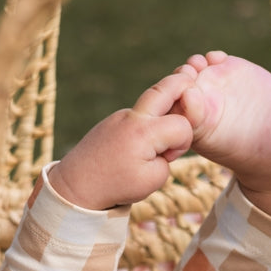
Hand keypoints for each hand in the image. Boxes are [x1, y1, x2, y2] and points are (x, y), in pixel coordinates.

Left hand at [47, 69, 194, 210]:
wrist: (77, 184)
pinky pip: (140, 113)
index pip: (182, 125)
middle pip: (166, 87)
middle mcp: (132, 117)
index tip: (169, 157)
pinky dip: (150, 120)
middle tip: (194, 84)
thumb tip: (166, 143)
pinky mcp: (114, 120)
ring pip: (152, 99)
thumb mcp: (152, 181)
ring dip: (167, 104)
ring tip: (171, 120)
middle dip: (185, 84)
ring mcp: (121, 115)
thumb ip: (168, 158)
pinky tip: (146, 139)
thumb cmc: (115, 186)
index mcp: (143, 133)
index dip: (183, 142)